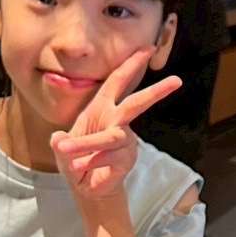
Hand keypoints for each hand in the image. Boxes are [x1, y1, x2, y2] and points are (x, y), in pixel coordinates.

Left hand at [53, 49, 180, 201]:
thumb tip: (58, 139)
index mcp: (102, 108)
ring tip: (66, 149)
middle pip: (137, 104)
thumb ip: (61, 143)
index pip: (117, 82)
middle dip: (155, 92)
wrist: (84, 187)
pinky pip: (108, 157)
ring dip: (87, 144)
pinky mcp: (126, 160)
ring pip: (110, 138)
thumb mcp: (62, 148)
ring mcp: (124, 141)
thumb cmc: (76, 158)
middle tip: (176, 81)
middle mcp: (116, 121)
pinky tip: (79, 167)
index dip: (131, 65)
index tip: (146, 49)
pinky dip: (90, 162)